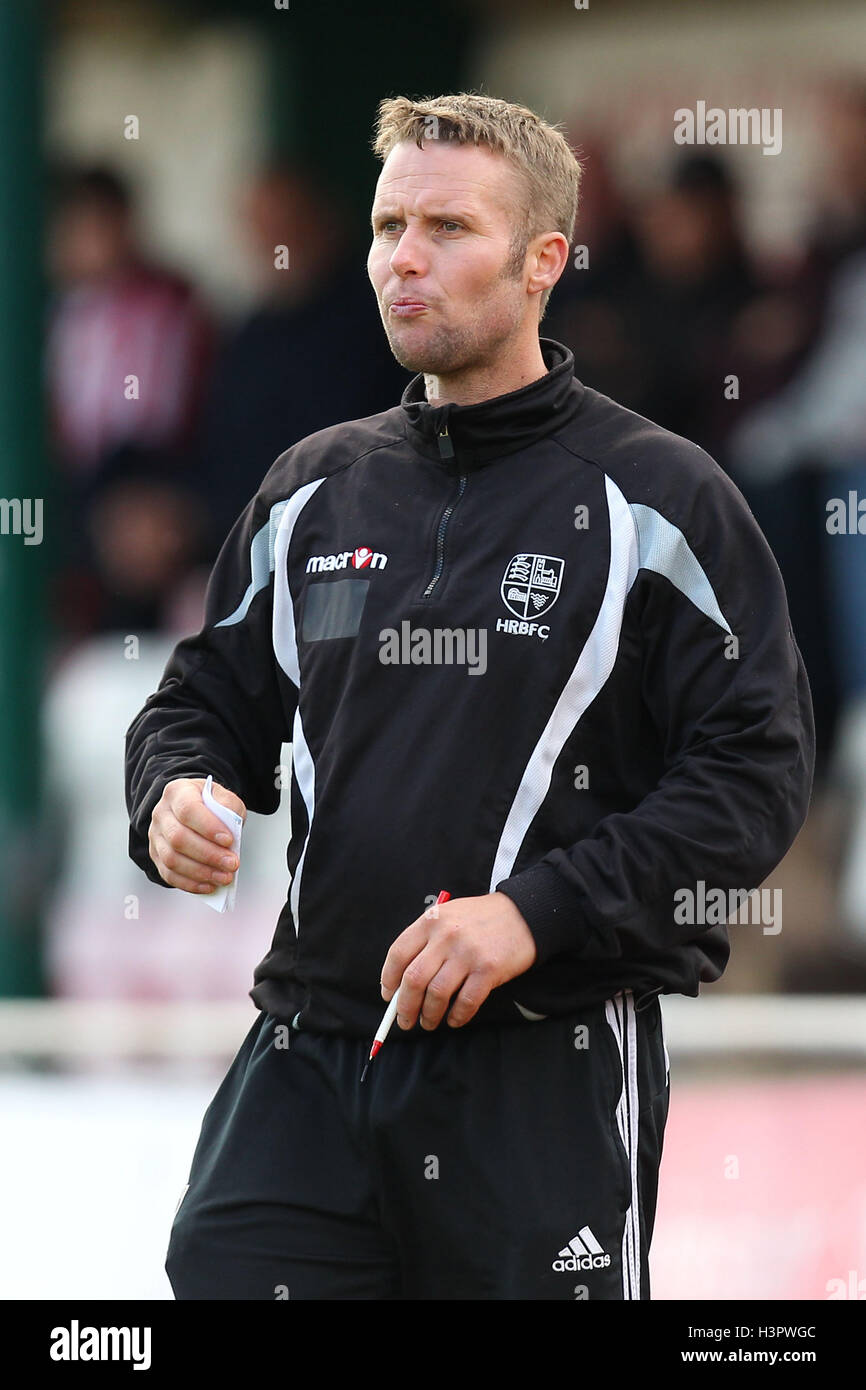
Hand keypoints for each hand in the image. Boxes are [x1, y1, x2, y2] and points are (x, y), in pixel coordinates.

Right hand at [148, 777, 245, 893]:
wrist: (192, 809)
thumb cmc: (210, 805)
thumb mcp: (224, 797)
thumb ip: (230, 808)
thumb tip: (231, 832)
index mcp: (178, 792)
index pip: (188, 809)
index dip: (208, 827)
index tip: (229, 841)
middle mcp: (161, 813)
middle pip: (178, 837)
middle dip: (208, 854)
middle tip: (232, 864)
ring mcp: (155, 836)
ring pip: (172, 859)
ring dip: (201, 872)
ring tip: (225, 877)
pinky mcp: (156, 856)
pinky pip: (169, 874)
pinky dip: (190, 883)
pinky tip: (209, 886)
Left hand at [380, 892, 536, 1029]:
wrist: (524, 913)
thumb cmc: (480, 919)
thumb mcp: (448, 917)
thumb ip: (426, 942)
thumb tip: (402, 983)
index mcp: (431, 921)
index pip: (398, 954)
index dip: (389, 980)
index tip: (389, 996)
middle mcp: (446, 936)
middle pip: (413, 979)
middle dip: (405, 1007)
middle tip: (405, 1020)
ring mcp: (468, 953)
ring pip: (437, 994)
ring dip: (429, 1015)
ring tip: (428, 1022)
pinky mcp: (488, 970)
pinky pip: (466, 1002)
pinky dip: (457, 1016)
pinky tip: (454, 1020)